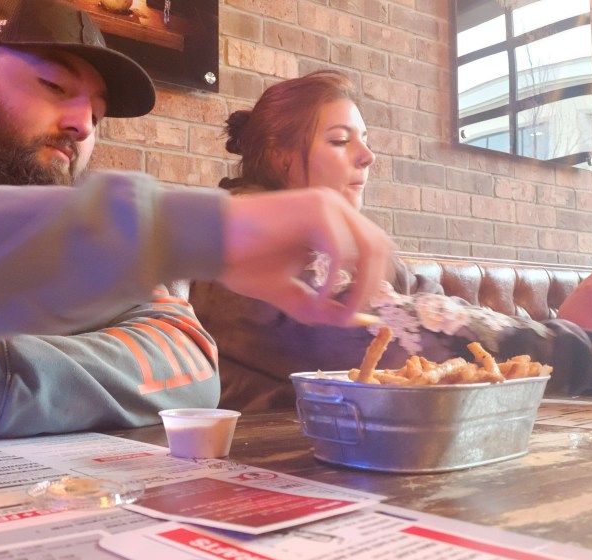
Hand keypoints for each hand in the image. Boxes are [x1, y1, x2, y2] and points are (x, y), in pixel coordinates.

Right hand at [220, 187, 393, 325]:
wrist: (211, 242)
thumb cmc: (244, 262)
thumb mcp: (292, 293)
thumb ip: (326, 307)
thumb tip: (364, 322)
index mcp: (334, 221)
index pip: (375, 249)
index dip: (374, 282)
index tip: (356, 313)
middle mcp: (336, 207)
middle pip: (380, 247)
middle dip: (371, 286)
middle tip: (349, 315)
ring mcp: (327, 204)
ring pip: (367, 248)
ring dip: (358, 287)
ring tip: (334, 311)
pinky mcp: (315, 210)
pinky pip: (340, 252)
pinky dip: (333, 281)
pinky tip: (316, 297)